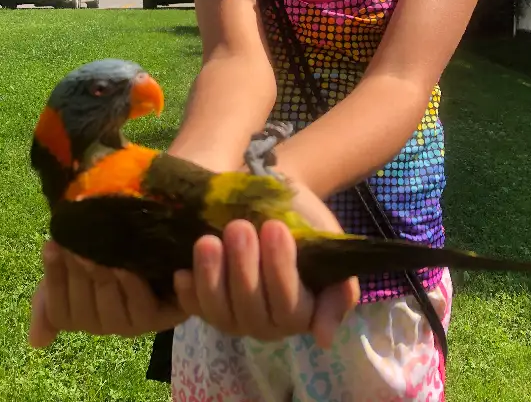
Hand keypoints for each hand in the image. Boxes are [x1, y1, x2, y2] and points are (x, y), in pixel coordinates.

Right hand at [29, 241, 185, 347]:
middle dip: (79, 274)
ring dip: (105, 281)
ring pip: (112, 310)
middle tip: (78, 245)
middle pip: (85, 308)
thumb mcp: (72, 273)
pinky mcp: (163, 318)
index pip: (58, 308)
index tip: (52, 244)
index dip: (54, 276)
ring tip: (100, 255)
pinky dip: (134, 289)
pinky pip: (143, 310)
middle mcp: (104, 325)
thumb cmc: (109, 256)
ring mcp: (134, 323)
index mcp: (80, 317)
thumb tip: (37, 342)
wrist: (156, 243)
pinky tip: (130, 268)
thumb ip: (48, 303)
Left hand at [173, 184, 358, 347]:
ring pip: (220, 311)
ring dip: (212, 277)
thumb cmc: (308, 223)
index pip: (289, 305)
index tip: (275, 227)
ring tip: (208, 241)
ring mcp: (233, 317)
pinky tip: (182, 271)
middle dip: (244, 267)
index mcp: (301, 313)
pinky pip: (194, 307)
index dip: (280, 269)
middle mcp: (266, 324)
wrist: (279, 201)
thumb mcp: (332, 248)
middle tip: (239, 227)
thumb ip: (339, 290)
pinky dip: (188, 292)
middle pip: (251, 308)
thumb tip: (323, 337)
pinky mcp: (206, 305)